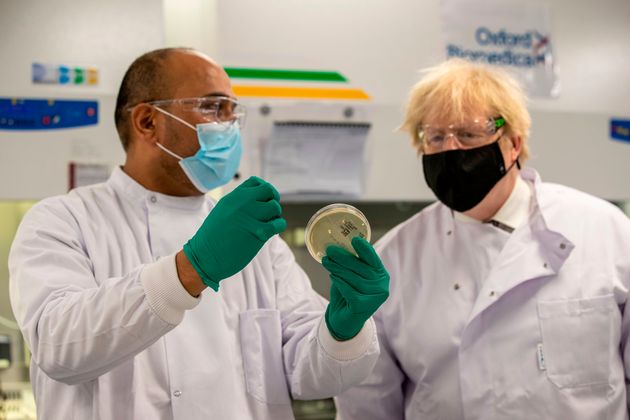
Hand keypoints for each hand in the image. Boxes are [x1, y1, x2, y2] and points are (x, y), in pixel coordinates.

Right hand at [183, 176, 286, 290]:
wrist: (204, 257)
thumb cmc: (213, 239)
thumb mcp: (222, 213)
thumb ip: (238, 205)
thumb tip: (258, 202)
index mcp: (232, 198)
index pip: (256, 182)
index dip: (264, 190)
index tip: (264, 200)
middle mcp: (241, 204)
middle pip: (268, 191)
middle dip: (273, 200)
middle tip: (269, 213)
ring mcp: (250, 217)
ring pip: (275, 207)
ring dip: (275, 215)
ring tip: (267, 224)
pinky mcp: (258, 233)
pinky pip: (278, 223)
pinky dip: (278, 226)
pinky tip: (270, 232)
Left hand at [322, 236, 389, 340]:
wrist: (344, 319)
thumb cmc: (348, 293)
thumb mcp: (351, 276)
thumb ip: (351, 264)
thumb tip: (338, 246)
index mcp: (381, 276)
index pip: (373, 260)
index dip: (365, 249)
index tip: (354, 239)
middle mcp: (382, 287)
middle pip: (361, 268)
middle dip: (344, 257)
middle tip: (330, 250)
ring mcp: (375, 298)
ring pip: (354, 279)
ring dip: (338, 268)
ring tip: (327, 261)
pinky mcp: (363, 307)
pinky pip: (349, 290)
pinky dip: (339, 282)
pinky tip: (332, 276)